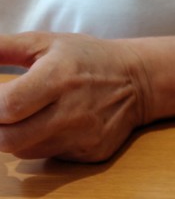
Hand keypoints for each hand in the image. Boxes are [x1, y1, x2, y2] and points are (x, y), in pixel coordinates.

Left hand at [0, 32, 150, 161]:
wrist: (136, 83)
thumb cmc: (86, 59)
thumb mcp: (44, 42)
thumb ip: (2, 48)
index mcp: (57, 78)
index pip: (8, 107)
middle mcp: (71, 113)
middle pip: (11, 140)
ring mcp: (83, 138)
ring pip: (27, 152)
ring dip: (13, 138)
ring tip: (19, 120)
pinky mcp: (91, 154)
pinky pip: (51, 156)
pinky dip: (39, 144)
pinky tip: (48, 127)